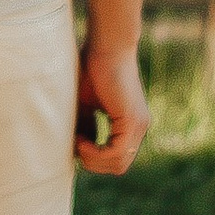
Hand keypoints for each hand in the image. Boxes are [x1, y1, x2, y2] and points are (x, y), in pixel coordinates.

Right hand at [74, 39, 148, 176]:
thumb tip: (78, 148)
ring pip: (119, 164)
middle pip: (118, 167)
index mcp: (130, 125)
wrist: (106, 47)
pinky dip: (96, 152)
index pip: (117, 159)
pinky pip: (115, 152)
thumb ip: (86, 126)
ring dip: (93, 159)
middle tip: (76, 144)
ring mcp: (138, 126)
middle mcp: (139, 128)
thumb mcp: (86, 105)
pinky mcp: (132, 121)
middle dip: (93, 163)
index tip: (76, 142)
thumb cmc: (93, 68)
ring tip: (78, 141)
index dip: (94, 158)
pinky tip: (81, 139)